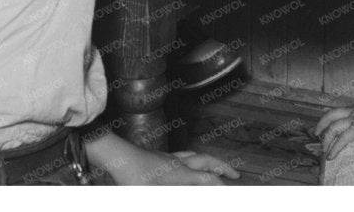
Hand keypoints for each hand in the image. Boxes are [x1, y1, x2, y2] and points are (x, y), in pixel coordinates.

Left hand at [89, 136, 236, 184]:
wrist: (119, 158)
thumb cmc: (133, 179)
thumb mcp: (153, 197)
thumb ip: (176, 198)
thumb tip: (191, 196)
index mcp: (181, 175)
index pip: (209, 180)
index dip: (222, 187)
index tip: (231, 193)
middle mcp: (179, 164)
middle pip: (208, 161)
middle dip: (223, 168)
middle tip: (235, 174)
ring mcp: (169, 158)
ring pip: (195, 155)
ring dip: (208, 161)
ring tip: (215, 166)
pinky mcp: (159, 157)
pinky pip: (181, 155)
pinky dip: (191, 158)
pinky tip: (187, 161)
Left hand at [314, 98, 353, 159]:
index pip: (342, 109)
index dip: (332, 113)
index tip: (325, 116)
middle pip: (332, 114)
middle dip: (322, 123)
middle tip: (316, 132)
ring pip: (333, 127)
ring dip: (326, 139)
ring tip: (323, 150)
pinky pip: (342, 139)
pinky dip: (335, 148)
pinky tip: (330, 156)